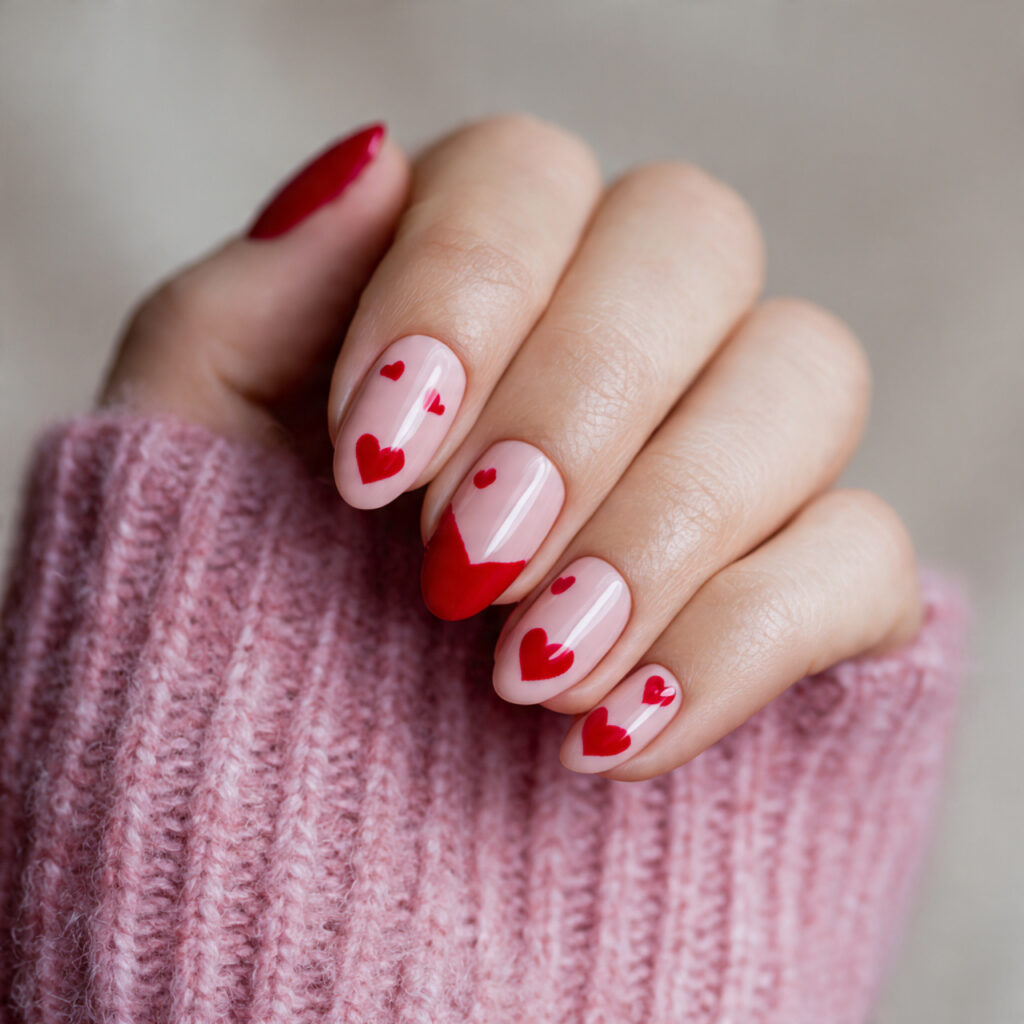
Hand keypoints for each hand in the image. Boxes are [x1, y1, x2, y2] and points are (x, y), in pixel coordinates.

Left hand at [104, 115, 921, 780]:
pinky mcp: (804, 588)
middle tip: (460, 568)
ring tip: (527, 674)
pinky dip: (744, 642)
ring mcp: (728, 459)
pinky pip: (861, 554)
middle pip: (691, 241)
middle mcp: (622, 341)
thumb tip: (368, 163)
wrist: (300, 837)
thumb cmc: (227, 633)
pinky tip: (613, 736)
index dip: (465, 294)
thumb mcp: (188, 470)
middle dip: (578, 404)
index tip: (370, 467)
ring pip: (805, 374)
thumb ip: (245, 309)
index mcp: (477, 280)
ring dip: (665, 524)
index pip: (525, 177)